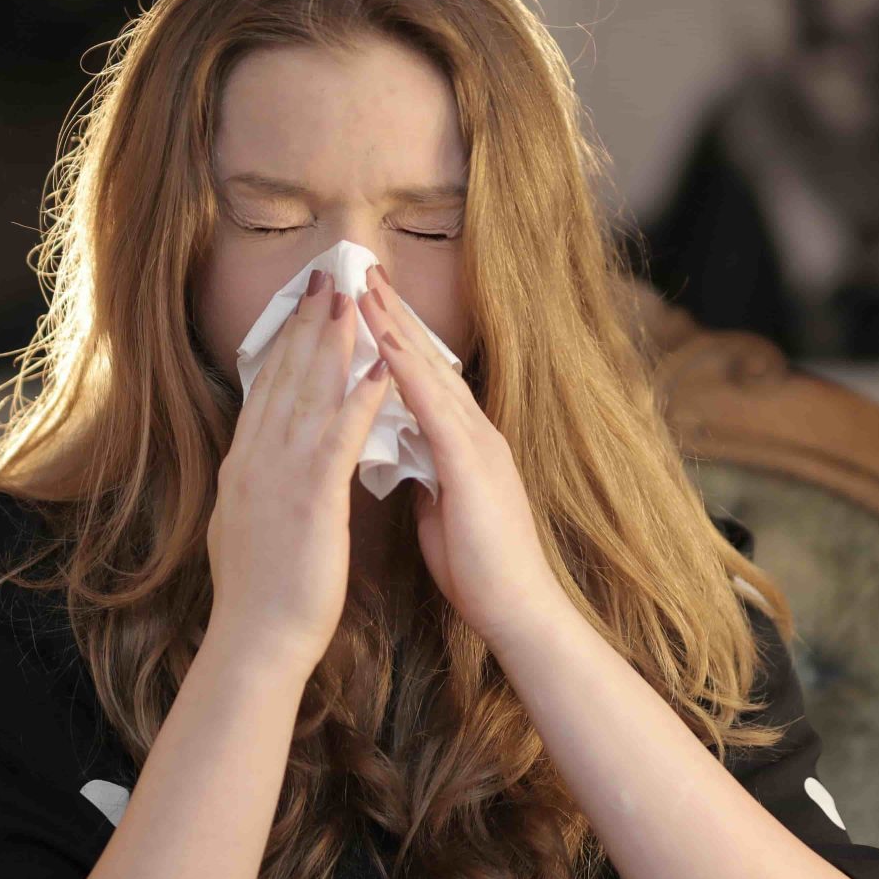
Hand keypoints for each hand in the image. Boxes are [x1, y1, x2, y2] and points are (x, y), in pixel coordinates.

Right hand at [206, 269, 398, 674]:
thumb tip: (260, 469)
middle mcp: (256, 460)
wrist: (256, 640)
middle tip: (327, 278)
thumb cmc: (259, 597)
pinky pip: (338, 436)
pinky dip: (360, 397)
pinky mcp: (311, 497)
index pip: (267, 391)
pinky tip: (379, 367)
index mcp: (245, 467)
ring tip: (353, 299)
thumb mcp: (249, 527)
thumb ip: (258, 490)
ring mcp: (280, 475)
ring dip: (333, 343)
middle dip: (308, 325)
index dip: (287, 345)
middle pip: (284, 378)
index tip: (304, 307)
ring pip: (308, 393)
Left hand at [353, 265, 570, 648]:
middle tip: (360, 267)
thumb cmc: (481, 569)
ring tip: (363, 285)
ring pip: (430, 371)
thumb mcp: (443, 508)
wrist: (518, 611)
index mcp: (464, 443)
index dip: (395, 338)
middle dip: (393, 313)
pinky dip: (407, 371)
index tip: (365, 302)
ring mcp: (478, 443)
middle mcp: (474, 432)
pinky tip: (382, 342)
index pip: (425, 378)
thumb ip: (427, 472)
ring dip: (396, 326)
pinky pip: (434, 408)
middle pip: (428, 360)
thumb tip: (404, 452)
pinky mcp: (473, 465)